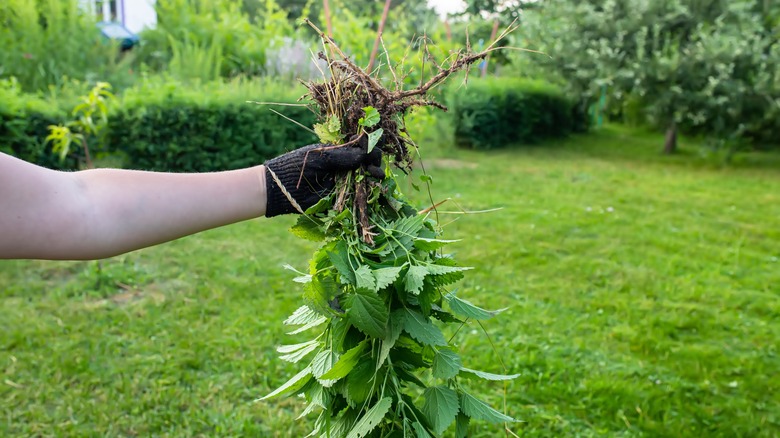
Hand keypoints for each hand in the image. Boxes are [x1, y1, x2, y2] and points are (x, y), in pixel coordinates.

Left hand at [264, 137, 382, 216]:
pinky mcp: (341, 199)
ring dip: (374, 176)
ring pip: (365, 179)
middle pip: (367, 163)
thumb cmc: (298, 166)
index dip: (368, 147)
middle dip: (374, 162)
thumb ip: (343, 156)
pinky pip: (358, 195)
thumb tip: (365, 153)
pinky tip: (372, 188)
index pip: (360, 148)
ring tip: (375, 176)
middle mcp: (344, 167)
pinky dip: (367, 192)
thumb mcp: (322, 157)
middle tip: (374, 166)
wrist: (282, 189)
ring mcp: (344, 183)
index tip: (370, 149)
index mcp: (339, 153)